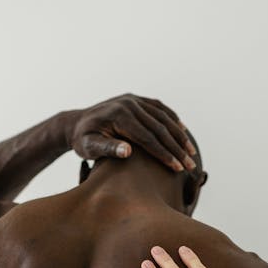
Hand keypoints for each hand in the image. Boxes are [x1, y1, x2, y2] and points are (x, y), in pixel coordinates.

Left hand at [67, 93, 196, 171]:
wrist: (76, 123)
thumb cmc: (82, 140)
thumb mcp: (89, 147)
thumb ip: (107, 148)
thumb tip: (128, 151)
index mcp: (119, 116)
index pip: (148, 138)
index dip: (164, 154)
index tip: (177, 168)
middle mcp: (129, 104)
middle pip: (159, 128)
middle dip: (177, 149)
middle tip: (190, 165)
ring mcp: (133, 100)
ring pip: (163, 118)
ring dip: (179, 136)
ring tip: (191, 152)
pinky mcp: (136, 99)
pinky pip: (159, 109)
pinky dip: (173, 120)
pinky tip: (183, 132)